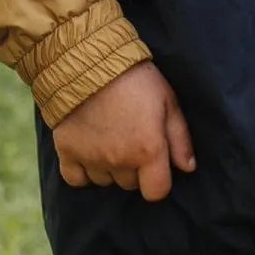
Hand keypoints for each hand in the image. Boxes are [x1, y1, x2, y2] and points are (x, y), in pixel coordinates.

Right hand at [52, 61, 195, 201]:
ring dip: (109, 168)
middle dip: (134, 169)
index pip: (156, 192)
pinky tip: (89, 153)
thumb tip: (188, 168)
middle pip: (130, 185)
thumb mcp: (168, 102)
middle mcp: (119, 160)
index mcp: (148, 150)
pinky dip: (83, 171)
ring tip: (110, 140)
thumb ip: (180, 139)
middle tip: (131, 140)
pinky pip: (76, 179)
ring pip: (104, 181)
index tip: (156, 165)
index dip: (158, 181)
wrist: (89, 62)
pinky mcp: (66, 152)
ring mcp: (91, 158)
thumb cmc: (136, 80)